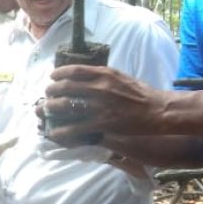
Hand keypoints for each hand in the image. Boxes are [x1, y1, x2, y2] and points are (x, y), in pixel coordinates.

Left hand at [44, 65, 167, 146]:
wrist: (157, 110)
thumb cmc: (142, 94)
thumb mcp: (121, 77)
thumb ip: (103, 76)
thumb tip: (85, 76)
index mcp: (104, 73)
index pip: (74, 70)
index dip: (59, 74)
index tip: (52, 77)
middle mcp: (99, 87)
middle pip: (65, 87)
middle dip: (51, 92)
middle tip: (46, 96)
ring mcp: (99, 106)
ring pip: (66, 106)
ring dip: (51, 109)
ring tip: (45, 112)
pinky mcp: (102, 123)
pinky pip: (75, 128)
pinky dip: (62, 131)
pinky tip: (54, 133)